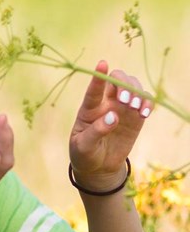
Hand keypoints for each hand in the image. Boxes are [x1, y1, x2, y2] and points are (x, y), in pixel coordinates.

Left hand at [69, 61, 151, 191]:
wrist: (98, 167)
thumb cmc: (85, 154)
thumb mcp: (83, 146)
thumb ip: (96, 131)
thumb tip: (113, 117)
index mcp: (88, 109)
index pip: (93, 90)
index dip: (98, 77)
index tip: (102, 64)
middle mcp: (106, 104)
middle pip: (117, 80)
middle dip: (123, 84)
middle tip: (124, 100)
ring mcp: (121, 109)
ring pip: (133, 87)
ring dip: (136, 93)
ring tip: (135, 108)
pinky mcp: (135, 117)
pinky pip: (145, 103)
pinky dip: (147, 104)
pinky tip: (144, 113)